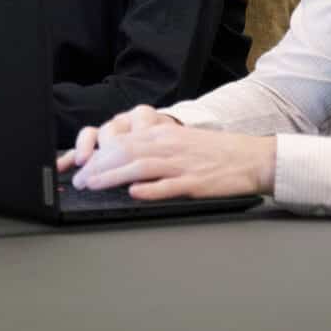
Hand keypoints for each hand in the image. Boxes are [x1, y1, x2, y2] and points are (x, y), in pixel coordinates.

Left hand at [63, 106, 277, 199]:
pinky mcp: (196, 182)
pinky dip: (150, 190)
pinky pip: (169, 186)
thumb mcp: (181, 143)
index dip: (98, 155)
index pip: (123, 142)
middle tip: (79, 181)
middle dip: (98, 167)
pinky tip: (134, 194)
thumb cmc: (216, 152)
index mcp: (165, 136)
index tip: (80, 168)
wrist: (251, 157)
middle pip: (126, 153)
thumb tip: (124, 162)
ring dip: (113, 177)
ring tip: (94, 185)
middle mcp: (170, 146)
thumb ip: (154, 149)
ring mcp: (182, 164)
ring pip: (141, 167)